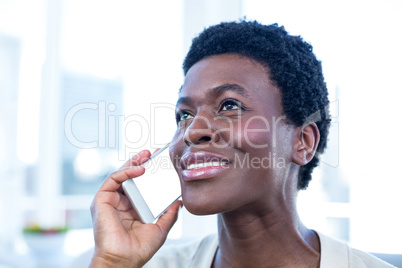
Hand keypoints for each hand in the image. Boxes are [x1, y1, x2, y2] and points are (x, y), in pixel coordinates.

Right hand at [89, 150, 181, 266]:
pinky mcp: (102, 199)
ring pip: (121, 174)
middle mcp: (120, 203)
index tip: (161, 163)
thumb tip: (179, 202)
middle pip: (130, 177)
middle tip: (153, 153)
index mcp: (132, 208)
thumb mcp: (160, 228)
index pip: (140, 185)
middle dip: (141, 162)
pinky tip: (140, 168)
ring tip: (147, 155)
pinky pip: (114, 179)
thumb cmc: (139, 249)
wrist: (124, 259)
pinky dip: (126, 171)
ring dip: (134, 162)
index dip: (149, 173)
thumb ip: (169, 214)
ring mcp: (110, 200)